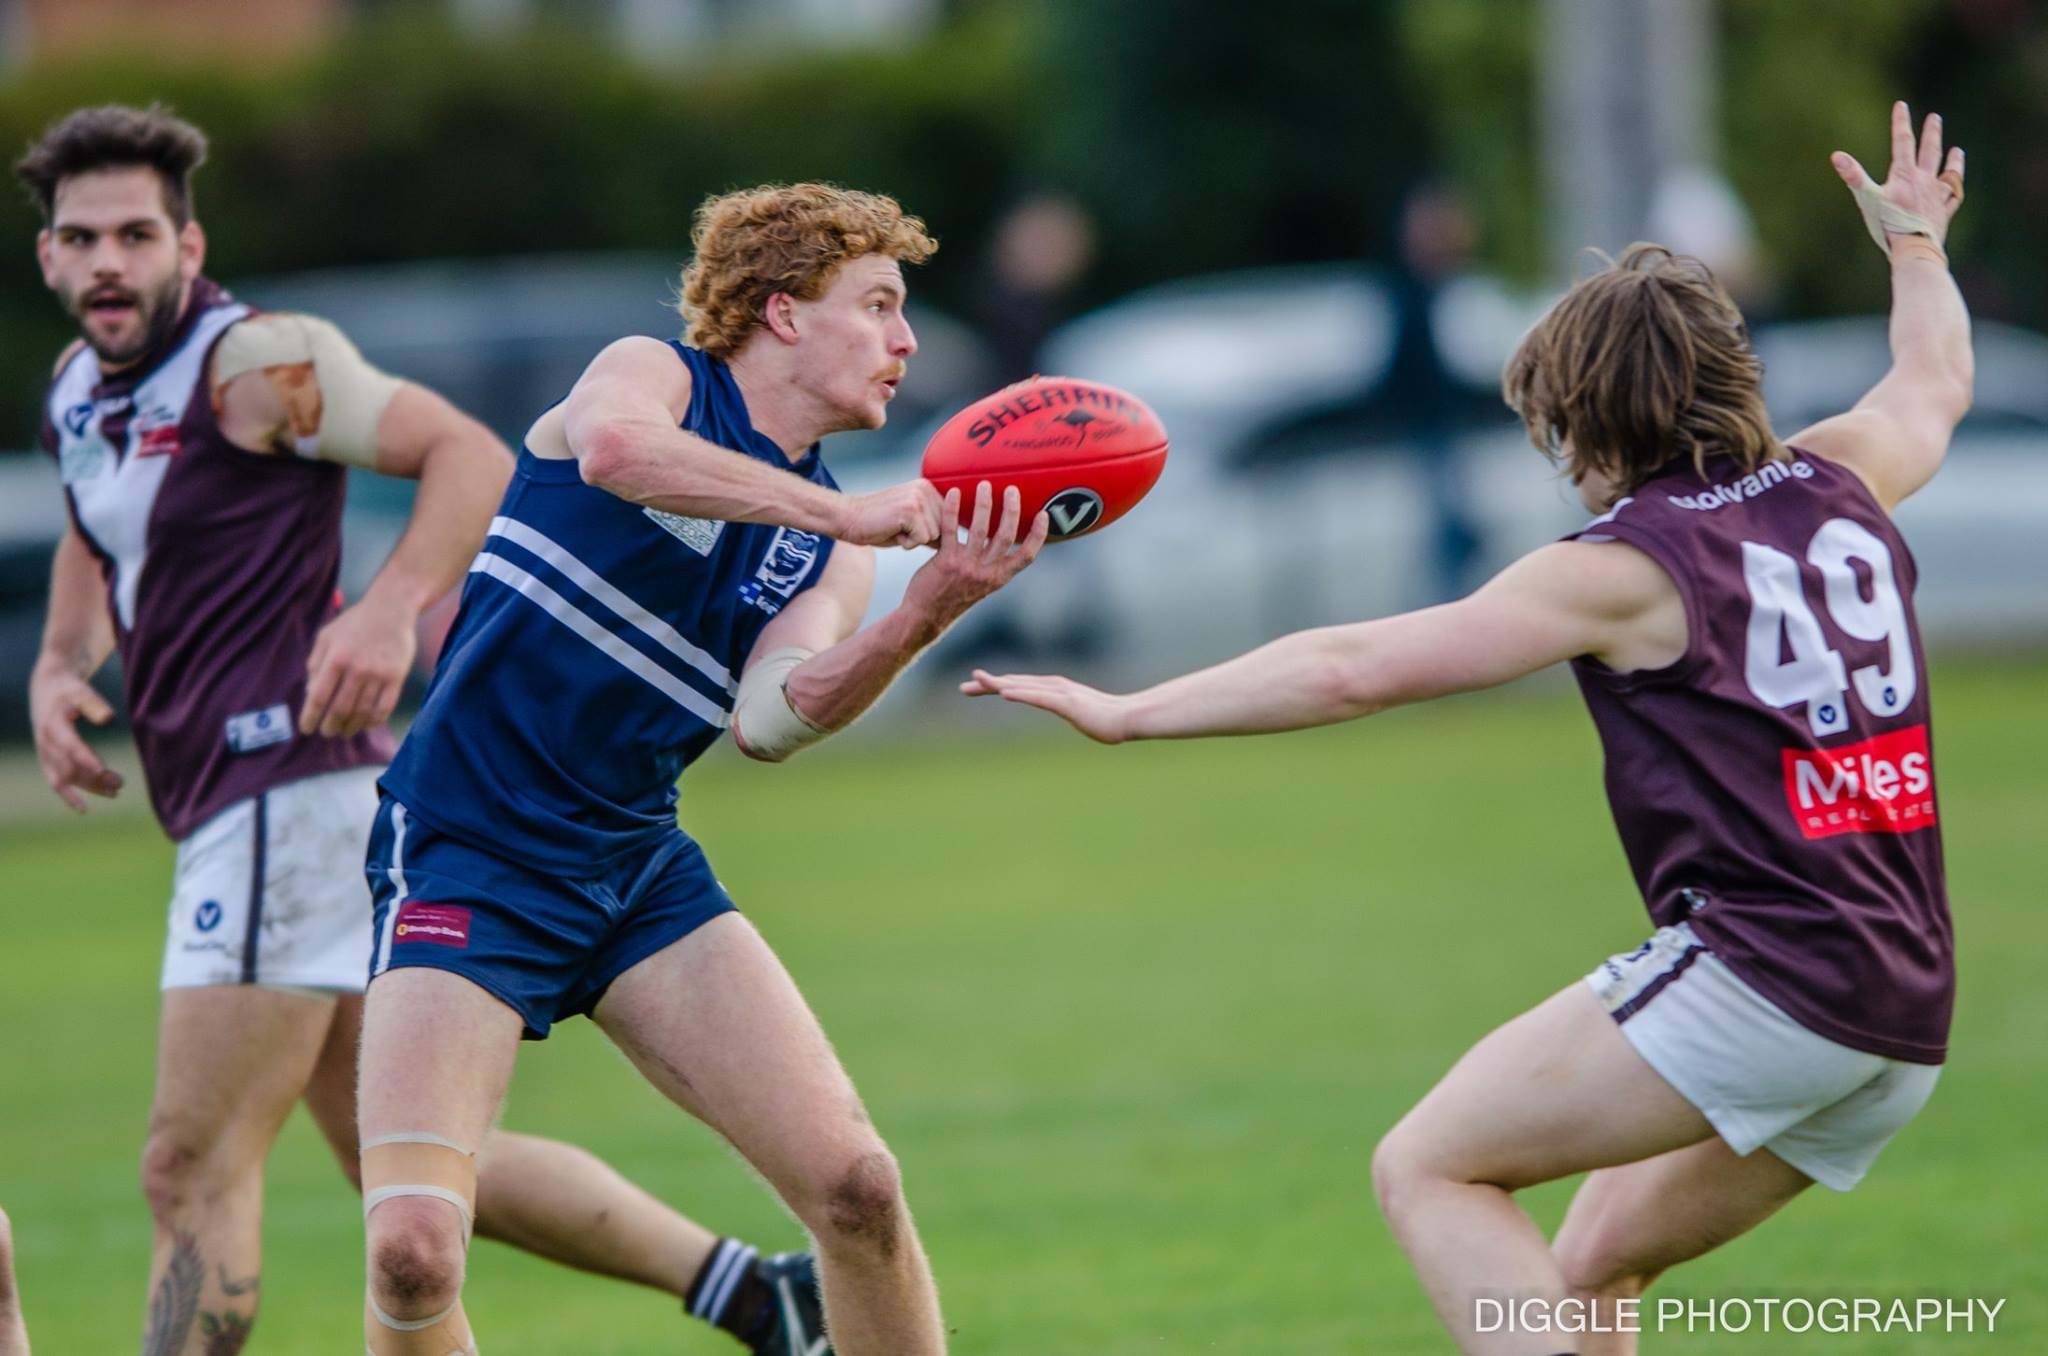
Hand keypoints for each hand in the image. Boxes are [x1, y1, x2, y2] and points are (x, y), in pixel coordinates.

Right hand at [29, 660, 122, 811]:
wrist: (47, 689)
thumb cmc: (69, 690)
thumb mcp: (80, 690)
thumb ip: (93, 703)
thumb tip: (108, 718)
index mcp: (53, 725)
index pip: (70, 745)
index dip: (85, 758)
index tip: (102, 769)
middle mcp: (45, 742)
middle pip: (68, 767)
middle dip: (92, 778)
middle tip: (119, 785)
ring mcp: (45, 752)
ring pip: (64, 777)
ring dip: (89, 786)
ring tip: (116, 791)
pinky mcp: (48, 758)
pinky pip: (59, 779)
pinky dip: (75, 790)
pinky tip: (96, 797)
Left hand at [301, 593, 415, 737]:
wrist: (392, 609)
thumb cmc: (355, 623)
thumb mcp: (326, 636)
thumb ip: (315, 663)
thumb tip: (311, 694)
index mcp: (336, 658)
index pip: (319, 696)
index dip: (311, 717)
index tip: (307, 729)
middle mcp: (357, 669)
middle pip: (340, 709)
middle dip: (330, 726)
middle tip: (326, 733)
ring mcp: (379, 674)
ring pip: (362, 712)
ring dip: (351, 727)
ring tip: (344, 732)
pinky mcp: (397, 677)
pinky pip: (385, 707)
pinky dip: (374, 721)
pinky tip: (366, 725)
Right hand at [836, 479, 943, 547]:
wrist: (849, 518)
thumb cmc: (879, 524)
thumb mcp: (911, 520)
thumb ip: (932, 523)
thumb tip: (953, 538)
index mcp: (927, 488)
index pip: (947, 520)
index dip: (927, 531)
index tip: (906, 524)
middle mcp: (925, 489)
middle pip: (943, 529)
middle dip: (921, 536)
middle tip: (898, 527)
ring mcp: (918, 498)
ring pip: (934, 535)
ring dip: (914, 540)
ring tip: (896, 528)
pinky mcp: (910, 510)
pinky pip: (922, 539)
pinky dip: (907, 543)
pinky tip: (893, 531)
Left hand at [903, 481, 1048, 626]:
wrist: (925, 617)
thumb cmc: (952, 597)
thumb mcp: (980, 586)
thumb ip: (990, 565)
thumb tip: (998, 536)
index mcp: (998, 578)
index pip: (1027, 556)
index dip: (1038, 535)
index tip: (1043, 515)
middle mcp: (986, 573)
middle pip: (1006, 536)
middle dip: (1011, 510)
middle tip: (1011, 489)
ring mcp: (966, 567)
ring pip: (980, 530)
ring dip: (984, 504)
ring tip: (984, 485)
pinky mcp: (946, 562)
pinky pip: (951, 530)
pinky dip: (953, 509)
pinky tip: (954, 493)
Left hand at [961, 668, 1130, 743]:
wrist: (1130, 718)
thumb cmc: (1109, 718)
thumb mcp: (1082, 714)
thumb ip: (1073, 710)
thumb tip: (1072, 711)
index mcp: (1056, 689)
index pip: (1021, 686)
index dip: (997, 685)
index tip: (976, 687)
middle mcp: (1055, 686)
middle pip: (1016, 683)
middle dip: (989, 684)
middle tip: (963, 687)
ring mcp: (1061, 693)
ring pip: (1024, 686)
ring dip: (999, 684)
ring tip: (977, 681)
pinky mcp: (1068, 703)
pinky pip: (1040, 698)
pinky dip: (1021, 693)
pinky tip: (1005, 693)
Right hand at [1833, 101, 1964, 252]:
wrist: (1915, 248)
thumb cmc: (1888, 224)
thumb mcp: (1867, 198)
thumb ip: (1853, 175)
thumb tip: (1836, 156)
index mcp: (1904, 174)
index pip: (1902, 142)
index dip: (1900, 123)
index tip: (1901, 105)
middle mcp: (1924, 180)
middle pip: (1930, 151)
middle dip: (1931, 133)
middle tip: (1935, 118)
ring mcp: (1937, 195)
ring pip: (1947, 172)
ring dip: (1952, 160)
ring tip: (1956, 150)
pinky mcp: (1943, 212)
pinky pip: (1954, 196)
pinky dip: (1955, 189)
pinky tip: (1957, 186)